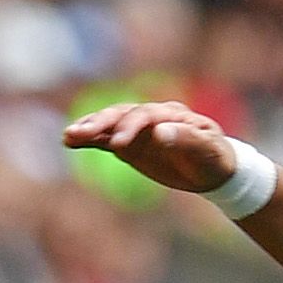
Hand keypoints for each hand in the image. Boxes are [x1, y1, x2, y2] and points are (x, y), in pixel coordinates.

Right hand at [62, 101, 234, 194]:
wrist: (212, 170)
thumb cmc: (214, 158)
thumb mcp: (207, 151)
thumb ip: (186, 139)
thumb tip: (160, 131)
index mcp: (173, 113)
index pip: (147, 115)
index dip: (132, 126)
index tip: (120, 144)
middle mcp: (152, 116)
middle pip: (122, 114)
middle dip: (102, 123)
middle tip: (81, 133)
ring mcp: (138, 129)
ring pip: (110, 123)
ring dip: (89, 127)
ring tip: (68, 136)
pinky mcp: (129, 144)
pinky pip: (106, 139)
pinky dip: (89, 139)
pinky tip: (69, 140)